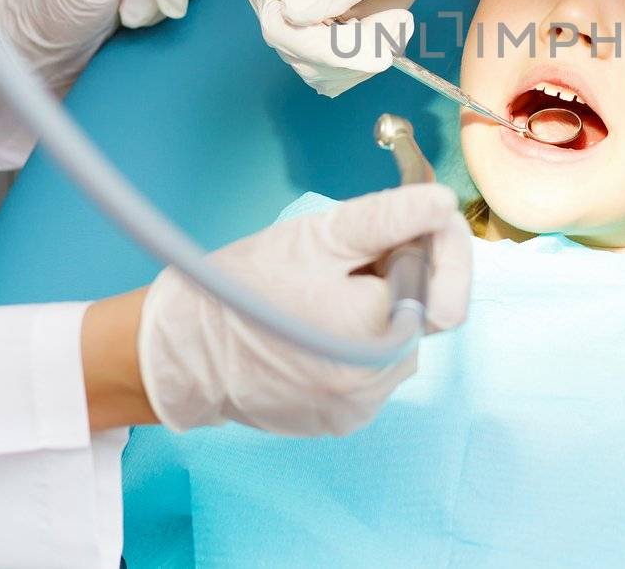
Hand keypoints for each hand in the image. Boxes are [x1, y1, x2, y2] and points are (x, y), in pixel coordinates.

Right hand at [136, 183, 471, 435]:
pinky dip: (356, 341)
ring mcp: (362, 407)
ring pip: (396, 339)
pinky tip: (315, 325)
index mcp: (378, 331)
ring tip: (320, 293)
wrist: (181, 355)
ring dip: (376, 308)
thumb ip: (388, 219)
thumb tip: (442, 202)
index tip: (419, 216)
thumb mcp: (316, 237)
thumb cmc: (242, 288)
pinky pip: (372, 369)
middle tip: (348, 258)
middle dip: (398, 274)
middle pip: (420, 311)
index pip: (443, 280)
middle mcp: (379, 382)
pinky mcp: (343, 422)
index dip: (434, 242)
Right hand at [247, 0, 466, 95]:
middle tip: (399, 21)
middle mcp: (278, 0)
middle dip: (357, 50)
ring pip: (319, 72)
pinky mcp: (319, 41)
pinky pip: (335, 75)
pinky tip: (386, 34)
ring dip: (366, 57)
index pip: (282, 28)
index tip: (379, 45)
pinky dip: (366, 63)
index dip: (330, 47)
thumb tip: (291, 11)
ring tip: (396, 20)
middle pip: (300, 56)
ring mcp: (297, 23)